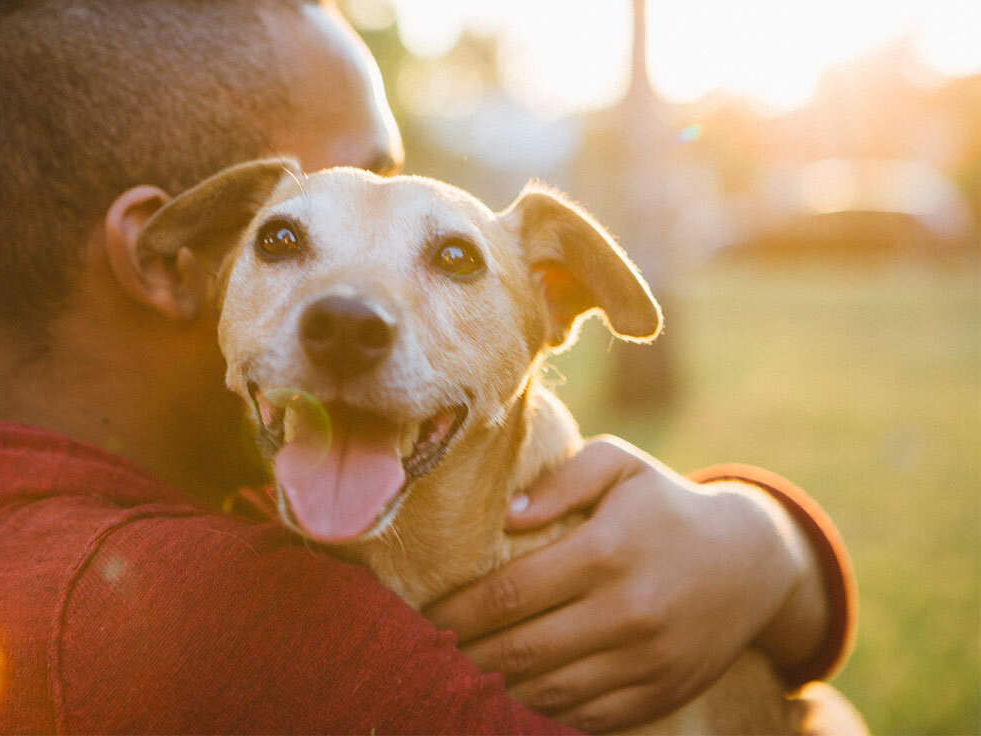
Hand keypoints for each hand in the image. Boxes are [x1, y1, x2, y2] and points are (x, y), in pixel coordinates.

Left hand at [423, 436, 826, 732]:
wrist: (753, 563)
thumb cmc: (666, 505)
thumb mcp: (622, 465)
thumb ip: (562, 480)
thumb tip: (506, 514)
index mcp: (607, 551)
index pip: (510, 593)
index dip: (458, 611)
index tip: (423, 615)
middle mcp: (627, 612)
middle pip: (521, 651)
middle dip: (463, 656)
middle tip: (422, 655)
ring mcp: (645, 661)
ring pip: (548, 693)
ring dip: (493, 691)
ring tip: (454, 680)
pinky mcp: (658, 695)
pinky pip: (586, 718)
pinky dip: (542, 714)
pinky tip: (508, 701)